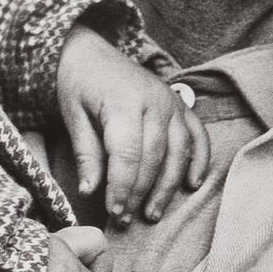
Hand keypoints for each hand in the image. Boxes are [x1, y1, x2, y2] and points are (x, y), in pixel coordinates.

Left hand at [56, 25, 209, 226]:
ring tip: (153, 213)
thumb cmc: (78, 85)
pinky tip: (192, 184)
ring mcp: (171, 102)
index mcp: (123, 103)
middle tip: (126, 219)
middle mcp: (154, 101)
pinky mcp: (180, 105)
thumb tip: (90, 191)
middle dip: (141, 193)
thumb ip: (85, 153)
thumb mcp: (72, 116)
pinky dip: (200, 160)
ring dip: (168, 186)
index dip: (122, 187)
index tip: (114, 212)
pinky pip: (198, 135)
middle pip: (154, 158)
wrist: (90, 52)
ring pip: (178, 152)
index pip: (128, 155)